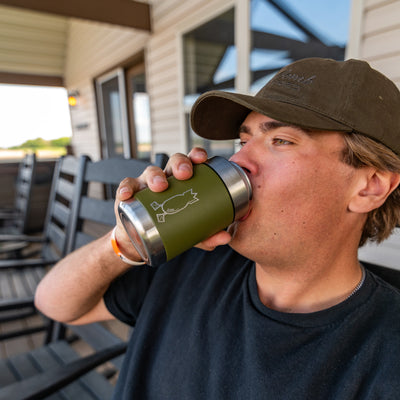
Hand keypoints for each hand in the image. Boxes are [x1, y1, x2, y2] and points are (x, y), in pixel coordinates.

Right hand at [114, 148, 231, 258]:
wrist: (141, 241)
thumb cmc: (170, 227)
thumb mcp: (190, 232)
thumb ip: (206, 233)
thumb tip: (225, 237)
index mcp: (184, 181)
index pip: (191, 161)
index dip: (196, 155)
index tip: (202, 159)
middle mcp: (166, 177)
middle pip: (173, 161)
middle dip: (180, 163)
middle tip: (185, 174)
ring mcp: (146, 184)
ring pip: (150, 171)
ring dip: (155, 176)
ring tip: (160, 186)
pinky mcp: (129, 194)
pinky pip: (126, 186)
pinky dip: (126, 189)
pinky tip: (126, 195)